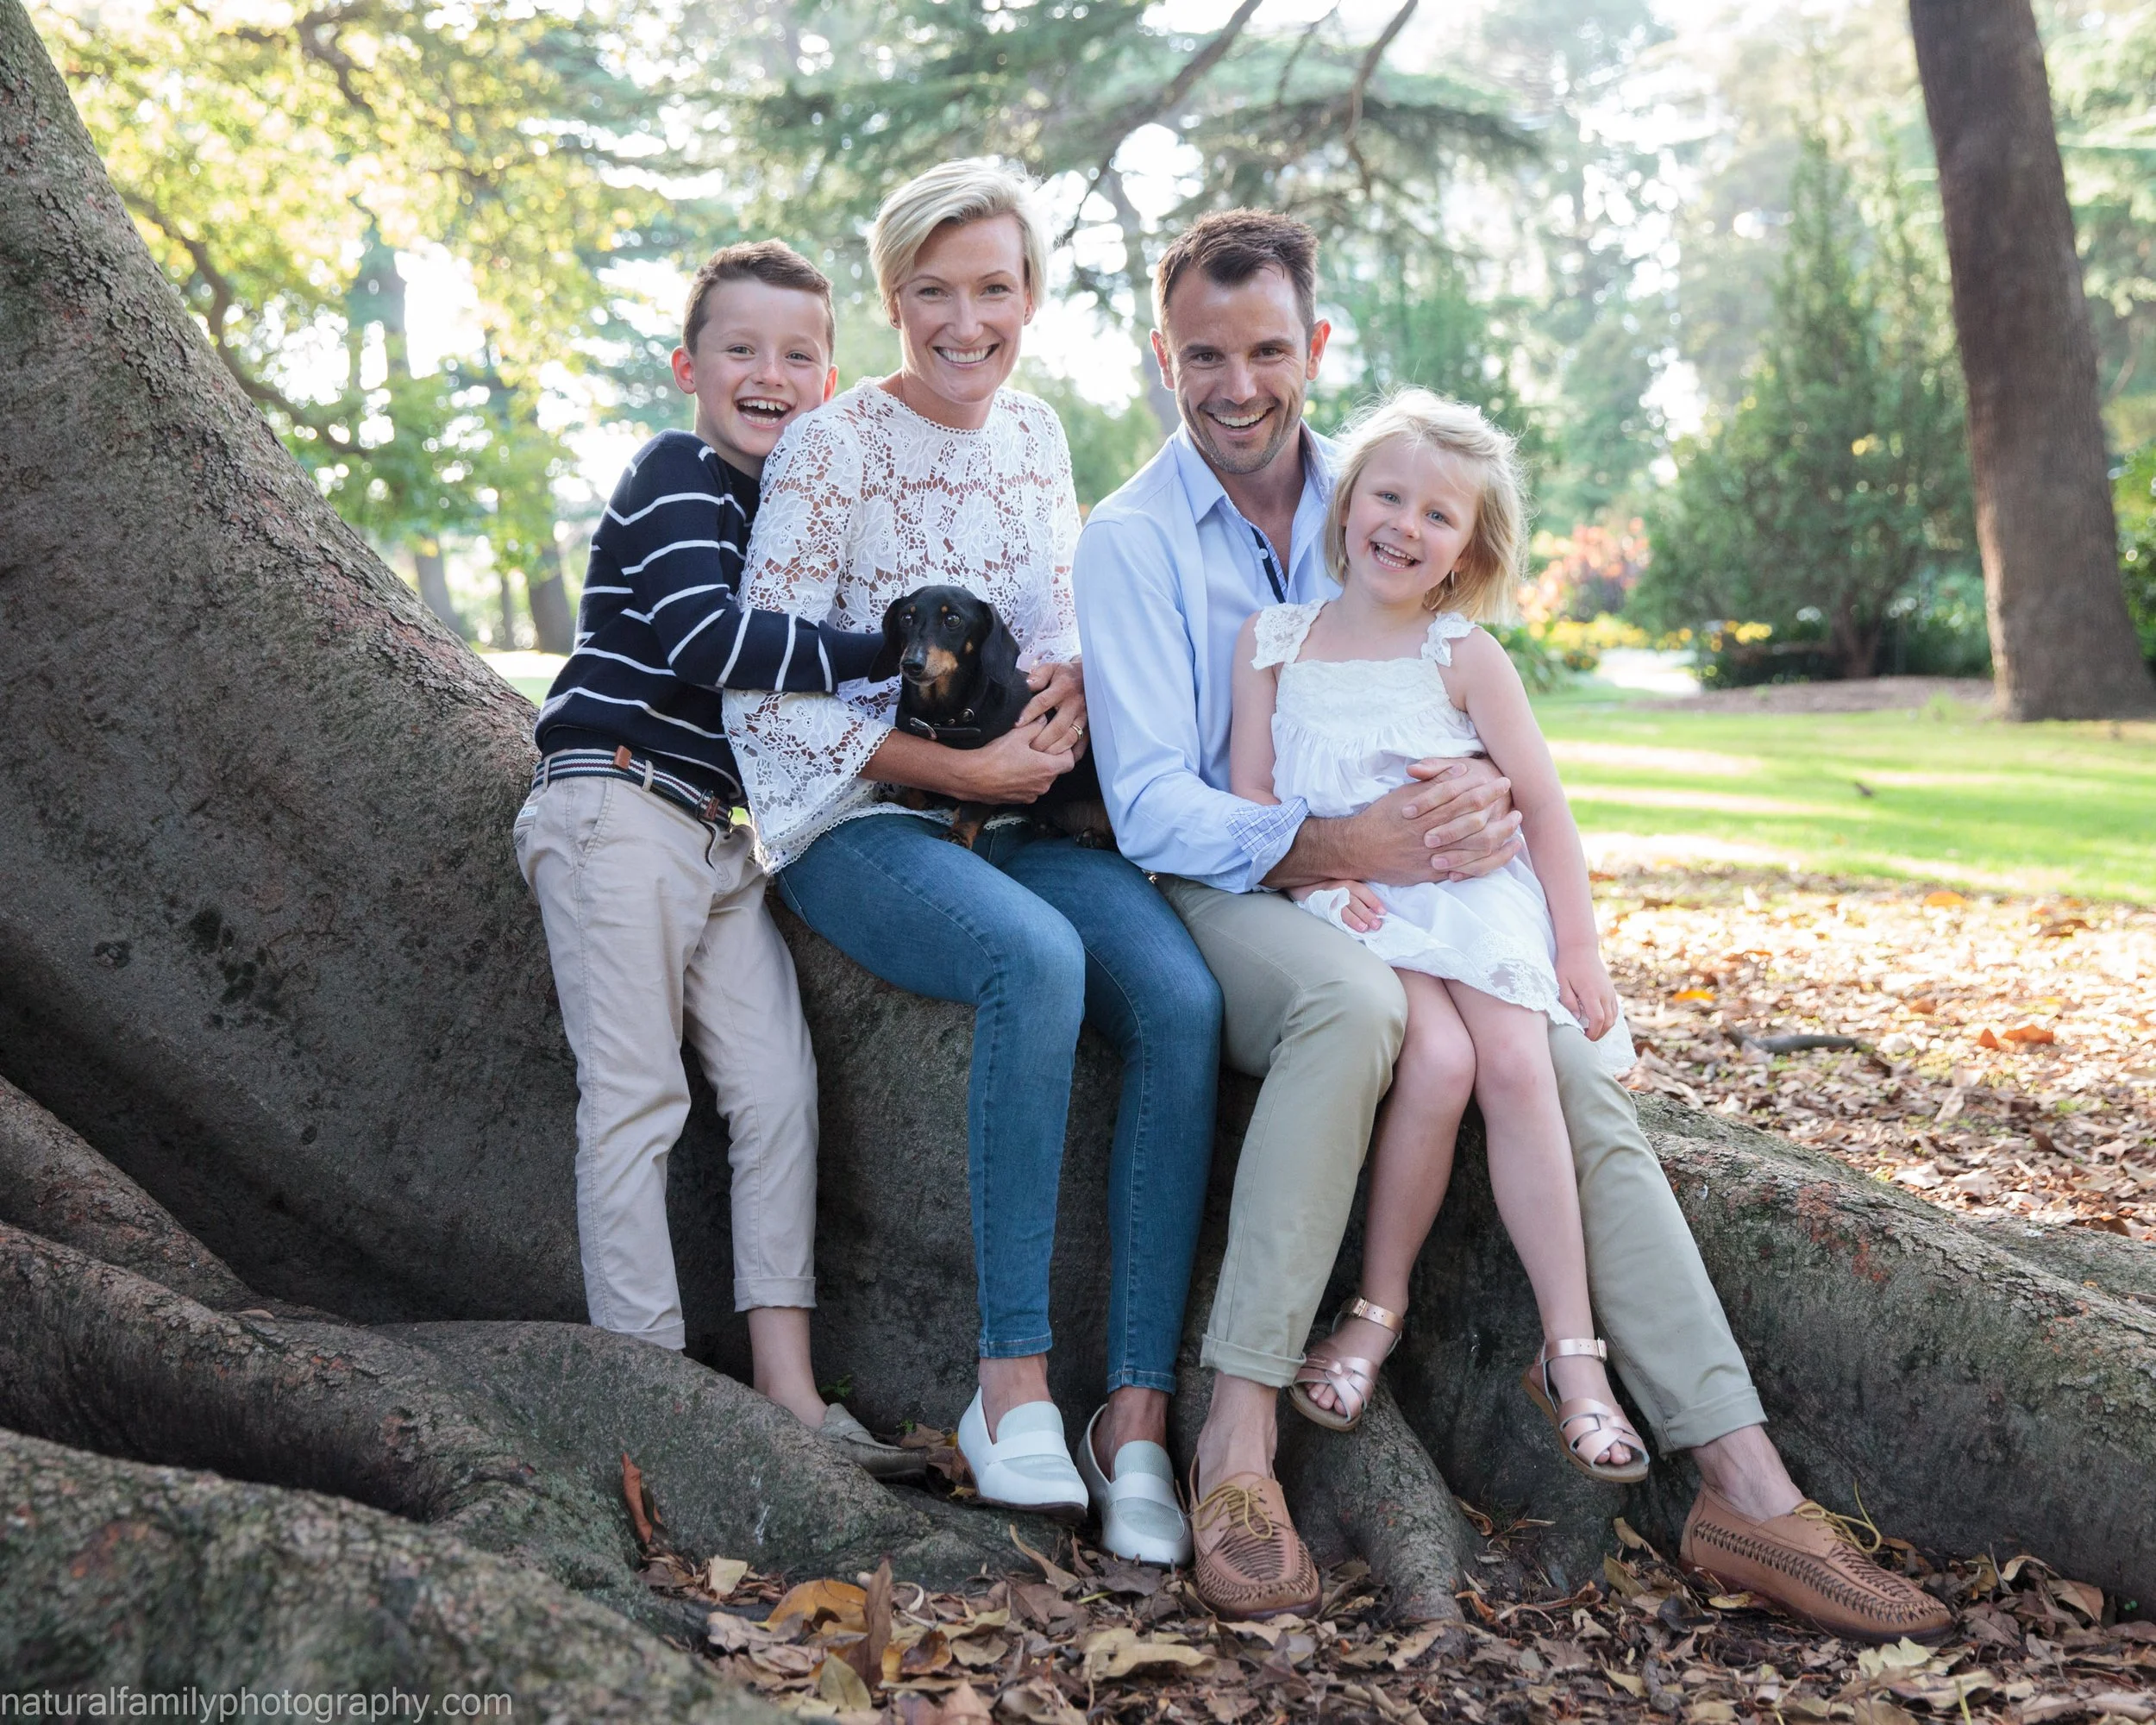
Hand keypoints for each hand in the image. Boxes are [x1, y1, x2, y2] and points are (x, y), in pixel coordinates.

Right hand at [953, 720, 1073, 803]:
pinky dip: (1024, 780)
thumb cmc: (996, 756)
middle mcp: (1043, 786)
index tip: (1054, 744)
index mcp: (1048, 769)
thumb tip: (1044, 719)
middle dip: (1048, 760)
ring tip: (1020, 759)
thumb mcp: (1017, 734)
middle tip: (1034, 748)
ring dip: (1035, 771)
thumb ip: (1035, 726)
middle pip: (1055, 771)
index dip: (1064, 751)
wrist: (972, 777)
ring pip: (1040, 780)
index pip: (1069, 761)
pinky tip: (1011, 770)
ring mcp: (1031, 795)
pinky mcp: (1018, 801)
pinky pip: (1028, 789)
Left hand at [1019, 658, 1087, 757]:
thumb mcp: (1051, 668)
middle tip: (1027, 748)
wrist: (1091, 676)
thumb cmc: (1065, 674)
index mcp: (1063, 687)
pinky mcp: (1091, 725)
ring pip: (1070, 737)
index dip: (1029, 714)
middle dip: (1041, 740)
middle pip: (1057, 727)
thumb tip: (1025, 685)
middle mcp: (1075, 703)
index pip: (1043, 702)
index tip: (1016, 724)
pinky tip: (1061, 760)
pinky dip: (1073, 753)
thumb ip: (1037, 677)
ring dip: (1055, 749)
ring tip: (1040, 757)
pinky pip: (1083, 743)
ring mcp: (1085, 716)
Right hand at [1290, 878, 1385, 933]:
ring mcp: (1329, 897)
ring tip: (1363, 928)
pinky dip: (1340, 922)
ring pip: (1343, 908)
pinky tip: (1347, 929)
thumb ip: (1357, 894)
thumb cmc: (1330, 888)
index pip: (1362, 891)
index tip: (1383, 912)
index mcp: (1347, 882)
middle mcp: (1338, 888)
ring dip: (1354, 919)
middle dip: (1366, 913)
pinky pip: (1331, 914)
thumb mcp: (1344, 885)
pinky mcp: (1321, 906)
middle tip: (1376, 925)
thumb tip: (1375, 911)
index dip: (1373, 901)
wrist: (1304, 886)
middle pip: (1355, 901)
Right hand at [1349, 757, 1522, 886]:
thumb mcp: (1404, 794)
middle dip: (1497, 811)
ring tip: (1516, 827)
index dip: (1485, 790)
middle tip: (1515, 803)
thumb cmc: (1382, 818)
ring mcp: (1433, 854)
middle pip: (1473, 821)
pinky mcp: (1433, 872)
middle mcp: (1431, 833)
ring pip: (1474, 847)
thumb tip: (1458, 771)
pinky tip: (1503, 853)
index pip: (1462, 797)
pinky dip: (1488, 861)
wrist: (1359, 849)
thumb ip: (1432, 784)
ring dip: (1499, 836)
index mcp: (1425, 811)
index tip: (1502, 782)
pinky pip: (1467, 869)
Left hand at [1556, 943, 1619, 1040]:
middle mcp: (1604, 994)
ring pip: (1614, 1017)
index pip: (1598, 1020)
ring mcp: (1610, 992)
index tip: (1583, 1038)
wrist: (1581, 948)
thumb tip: (1577, 1019)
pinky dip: (1609, 1019)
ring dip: (1604, 1028)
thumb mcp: (1561, 983)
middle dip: (1598, 1034)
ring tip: (1590, 1031)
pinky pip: (1615, 1010)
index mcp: (1591, 993)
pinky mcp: (1611, 990)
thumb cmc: (1568, 965)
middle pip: (1608, 1022)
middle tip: (1586, 1038)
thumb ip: (1568, 1002)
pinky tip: (1597, 1021)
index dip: (1593, 1033)